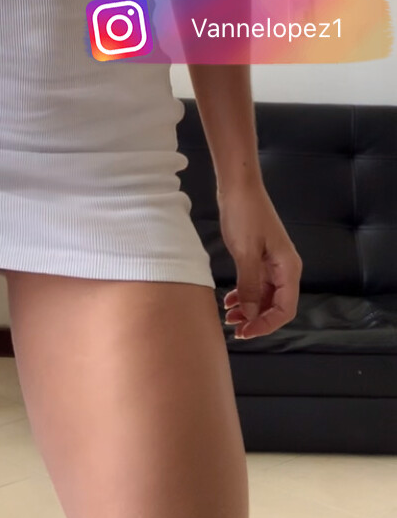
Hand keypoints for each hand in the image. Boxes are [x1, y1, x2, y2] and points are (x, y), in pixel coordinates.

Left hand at [216, 182, 301, 339]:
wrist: (238, 186)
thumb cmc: (245, 214)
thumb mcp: (245, 252)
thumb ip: (250, 286)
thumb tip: (251, 315)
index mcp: (288, 268)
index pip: (285, 309)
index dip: (267, 324)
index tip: (246, 331)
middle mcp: (285, 268)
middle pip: (276, 306)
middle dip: (256, 319)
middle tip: (234, 327)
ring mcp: (273, 263)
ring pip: (265, 296)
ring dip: (249, 309)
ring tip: (229, 316)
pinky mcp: (260, 257)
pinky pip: (257, 284)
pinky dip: (245, 294)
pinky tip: (230, 300)